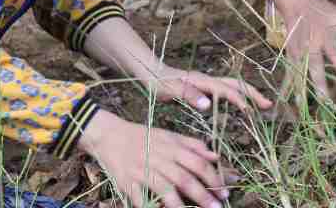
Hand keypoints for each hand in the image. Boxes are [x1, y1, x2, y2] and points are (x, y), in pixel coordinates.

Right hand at [80, 109, 232, 207]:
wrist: (111, 135)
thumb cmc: (145, 137)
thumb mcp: (171, 136)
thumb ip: (194, 146)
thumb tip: (216, 157)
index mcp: (173, 147)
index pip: (198, 163)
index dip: (214, 178)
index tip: (225, 191)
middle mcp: (160, 159)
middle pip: (185, 179)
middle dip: (203, 195)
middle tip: (217, 207)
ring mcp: (143, 171)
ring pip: (165, 190)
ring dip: (181, 205)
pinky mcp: (127, 183)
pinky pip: (141, 199)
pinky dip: (152, 207)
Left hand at [150, 66, 272, 113]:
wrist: (152, 73)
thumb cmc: (160, 82)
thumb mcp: (171, 90)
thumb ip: (189, 95)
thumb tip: (209, 105)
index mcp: (203, 81)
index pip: (225, 90)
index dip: (238, 99)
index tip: (248, 110)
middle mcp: (208, 79)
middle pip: (236, 84)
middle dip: (253, 93)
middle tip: (268, 105)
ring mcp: (207, 82)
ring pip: (233, 86)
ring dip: (248, 94)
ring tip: (261, 105)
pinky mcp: (205, 87)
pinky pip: (226, 90)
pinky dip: (237, 96)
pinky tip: (240, 105)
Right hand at [276, 0, 335, 101]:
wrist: (299, 2)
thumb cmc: (327, 11)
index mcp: (327, 35)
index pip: (335, 53)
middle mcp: (312, 44)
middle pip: (315, 65)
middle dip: (318, 82)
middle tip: (324, 99)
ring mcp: (299, 50)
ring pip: (299, 71)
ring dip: (301, 88)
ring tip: (301, 105)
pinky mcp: (290, 53)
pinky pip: (290, 71)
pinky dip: (288, 85)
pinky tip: (287, 100)